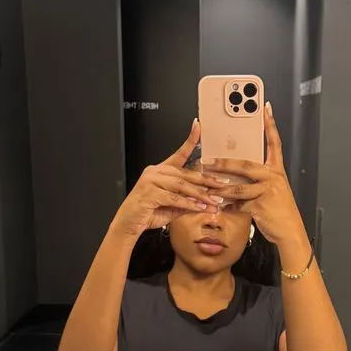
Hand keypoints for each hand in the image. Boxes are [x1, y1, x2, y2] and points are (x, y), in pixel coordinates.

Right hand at [113, 121, 229, 237]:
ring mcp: (151, 181)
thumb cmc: (148, 213)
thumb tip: (207, 201)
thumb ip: (188, 201)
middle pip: (186, 173)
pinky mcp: (149, 193)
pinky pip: (174, 197)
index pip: (179, 153)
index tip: (198, 126)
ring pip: (182, 185)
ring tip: (213, 202)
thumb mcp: (173, 206)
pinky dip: (188, 203)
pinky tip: (199, 208)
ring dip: (200, 195)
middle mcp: (155, 172)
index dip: (190, 140)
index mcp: (161, 170)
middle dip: (206, 180)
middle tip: (221, 185)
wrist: (129, 224)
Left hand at [203, 104, 306, 247]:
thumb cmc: (280, 211)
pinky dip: (227, 205)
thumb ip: (257, 180)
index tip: (265, 108)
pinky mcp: (260, 206)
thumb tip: (235, 175)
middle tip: (208, 160)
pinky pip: (238, 204)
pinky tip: (218, 205)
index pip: (274, 143)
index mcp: (276, 170)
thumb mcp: (273, 190)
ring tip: (206, 185)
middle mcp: (272, 178)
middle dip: (224, 163)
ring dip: (220, 187)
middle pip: (246, 164)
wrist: (290, 231)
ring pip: (238, 187)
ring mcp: (267, 192)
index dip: (270, 125)